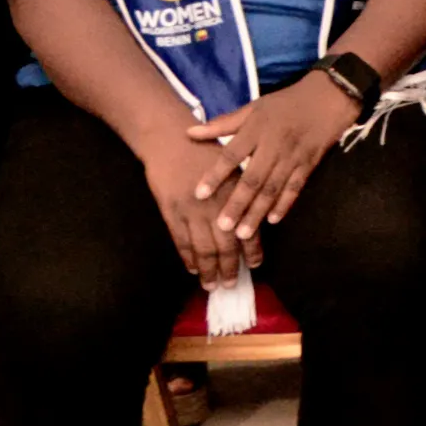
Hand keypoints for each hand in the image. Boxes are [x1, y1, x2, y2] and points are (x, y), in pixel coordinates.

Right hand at [133, 127, 249, 286]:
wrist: (170, 140)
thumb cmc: (205, 151)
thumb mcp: (234, 168)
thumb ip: (242, 193)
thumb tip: (251, 220)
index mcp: (236, 194)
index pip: (248, 229)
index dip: (252, 251)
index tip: (255, 265)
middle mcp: (216, 206)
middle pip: (225, 246)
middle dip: (229, 268)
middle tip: (231, 284)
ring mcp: (192, 211)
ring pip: (203, 249)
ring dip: (208, 270)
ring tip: (211, 285)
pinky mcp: (171, 212)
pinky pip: (181, 241)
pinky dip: (187, 257)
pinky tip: (192, 269)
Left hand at [200, 70, 358, 240]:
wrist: (328, 99)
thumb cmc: (284, 104)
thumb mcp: (253, 108)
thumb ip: (223, 123)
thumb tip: (189, 132)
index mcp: (256, 129)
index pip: (232, 155)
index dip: (215, 175)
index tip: (199, 194)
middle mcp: (274, 146)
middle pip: (253, 179)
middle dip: (237, 204)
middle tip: (222, 227)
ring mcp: (293, 157)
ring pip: (273, 189)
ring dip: (258, 212)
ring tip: (243, 233)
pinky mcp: (309, 165)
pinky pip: (295, 188)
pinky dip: (284, 204)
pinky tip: (273, 220)